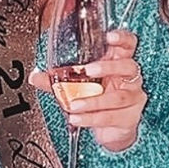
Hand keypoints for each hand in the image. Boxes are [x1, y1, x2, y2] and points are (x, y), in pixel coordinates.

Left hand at [30, 29, 147, 152]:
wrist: (112, 130)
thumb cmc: (99, 99)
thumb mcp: (79, 86)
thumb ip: (58, 80)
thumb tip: (35, 76)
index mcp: (118, 62)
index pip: (128, 44)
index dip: (122, 38)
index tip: (109, 37)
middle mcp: (129, 78)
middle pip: (128, 66)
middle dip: (108, 67)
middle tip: (88, 70)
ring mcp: (133, 98)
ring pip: (118, 97)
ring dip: (93, 100)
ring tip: (73, 104)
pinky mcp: (129, 118)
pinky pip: (111, 116)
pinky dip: (91, 118)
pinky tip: (77, 118)